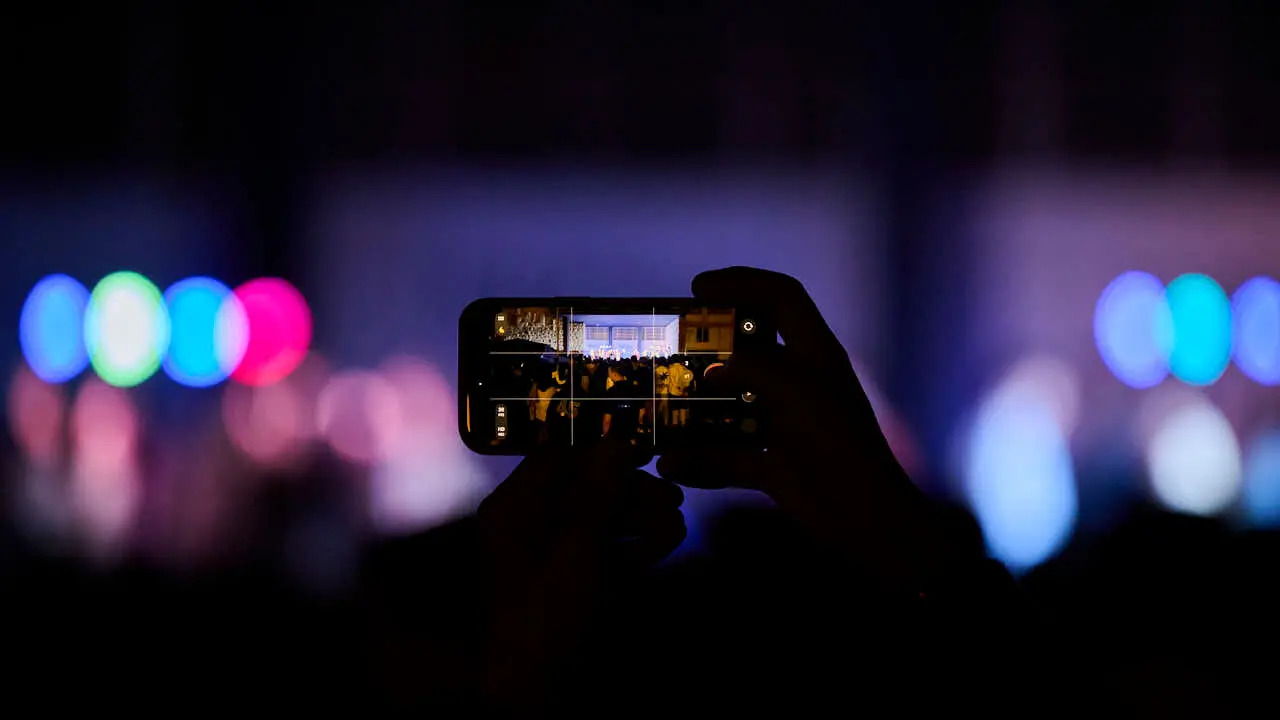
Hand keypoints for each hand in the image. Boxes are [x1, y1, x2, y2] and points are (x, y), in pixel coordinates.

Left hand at [478, 439, 684, 707]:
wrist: (531, 693)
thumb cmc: (547, 616)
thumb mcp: (576, 550)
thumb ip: (596, 495)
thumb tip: (616, 442)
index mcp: (513, 509)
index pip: (558, 460)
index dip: (603, 453)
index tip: (647, 452)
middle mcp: (525, 524)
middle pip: (582, 489)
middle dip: (630, 492)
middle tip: (673, 496)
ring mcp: (545, 554)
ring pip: (596, 521)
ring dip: (637, 518)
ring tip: (676, 522)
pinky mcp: (565, 581)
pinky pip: (598, 550)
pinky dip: (629, 546)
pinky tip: (664, 542)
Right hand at [658, 267, 953, 594]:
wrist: (864, 519)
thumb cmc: (838, 445)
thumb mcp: (798, 392)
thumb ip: (755, 366)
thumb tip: (712, 363)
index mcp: (815, 353)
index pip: (781, 297)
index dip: (743, 281)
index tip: (698, 287)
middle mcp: (799, 382)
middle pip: (748, 349)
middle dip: (707, 347)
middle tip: (668, 346)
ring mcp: (784, 423)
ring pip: (731, 404)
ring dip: (696, 408)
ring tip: (659, 406)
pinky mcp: (773, 463)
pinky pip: (728, 456)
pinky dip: (702, 461)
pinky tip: (673, 464)